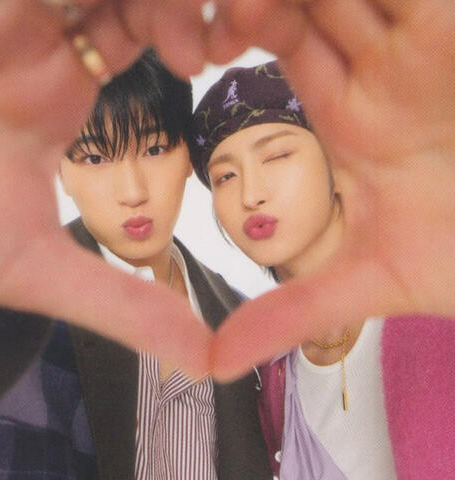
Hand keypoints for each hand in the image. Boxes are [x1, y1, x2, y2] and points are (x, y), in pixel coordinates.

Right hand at [0, 0, 213, 376]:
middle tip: (191, 41)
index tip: (204, 56)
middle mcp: (31, 42)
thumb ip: (124, 306)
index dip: (187, 31)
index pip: (144, 29)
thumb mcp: (38, 271)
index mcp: (59, 91)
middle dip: (167, 4)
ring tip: (168, 24)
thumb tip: (205, 357)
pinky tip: (85, 10)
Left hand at [211, 0, 454, 378]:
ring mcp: (432, 41)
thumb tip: (214, 362)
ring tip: (257, 5)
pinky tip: (381, 4)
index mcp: (349, 111)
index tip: (208, 44)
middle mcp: (386, 67)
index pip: (283, 34)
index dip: (240, 25)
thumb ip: (291, 311)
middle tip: (227, 12)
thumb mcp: (366, 284)